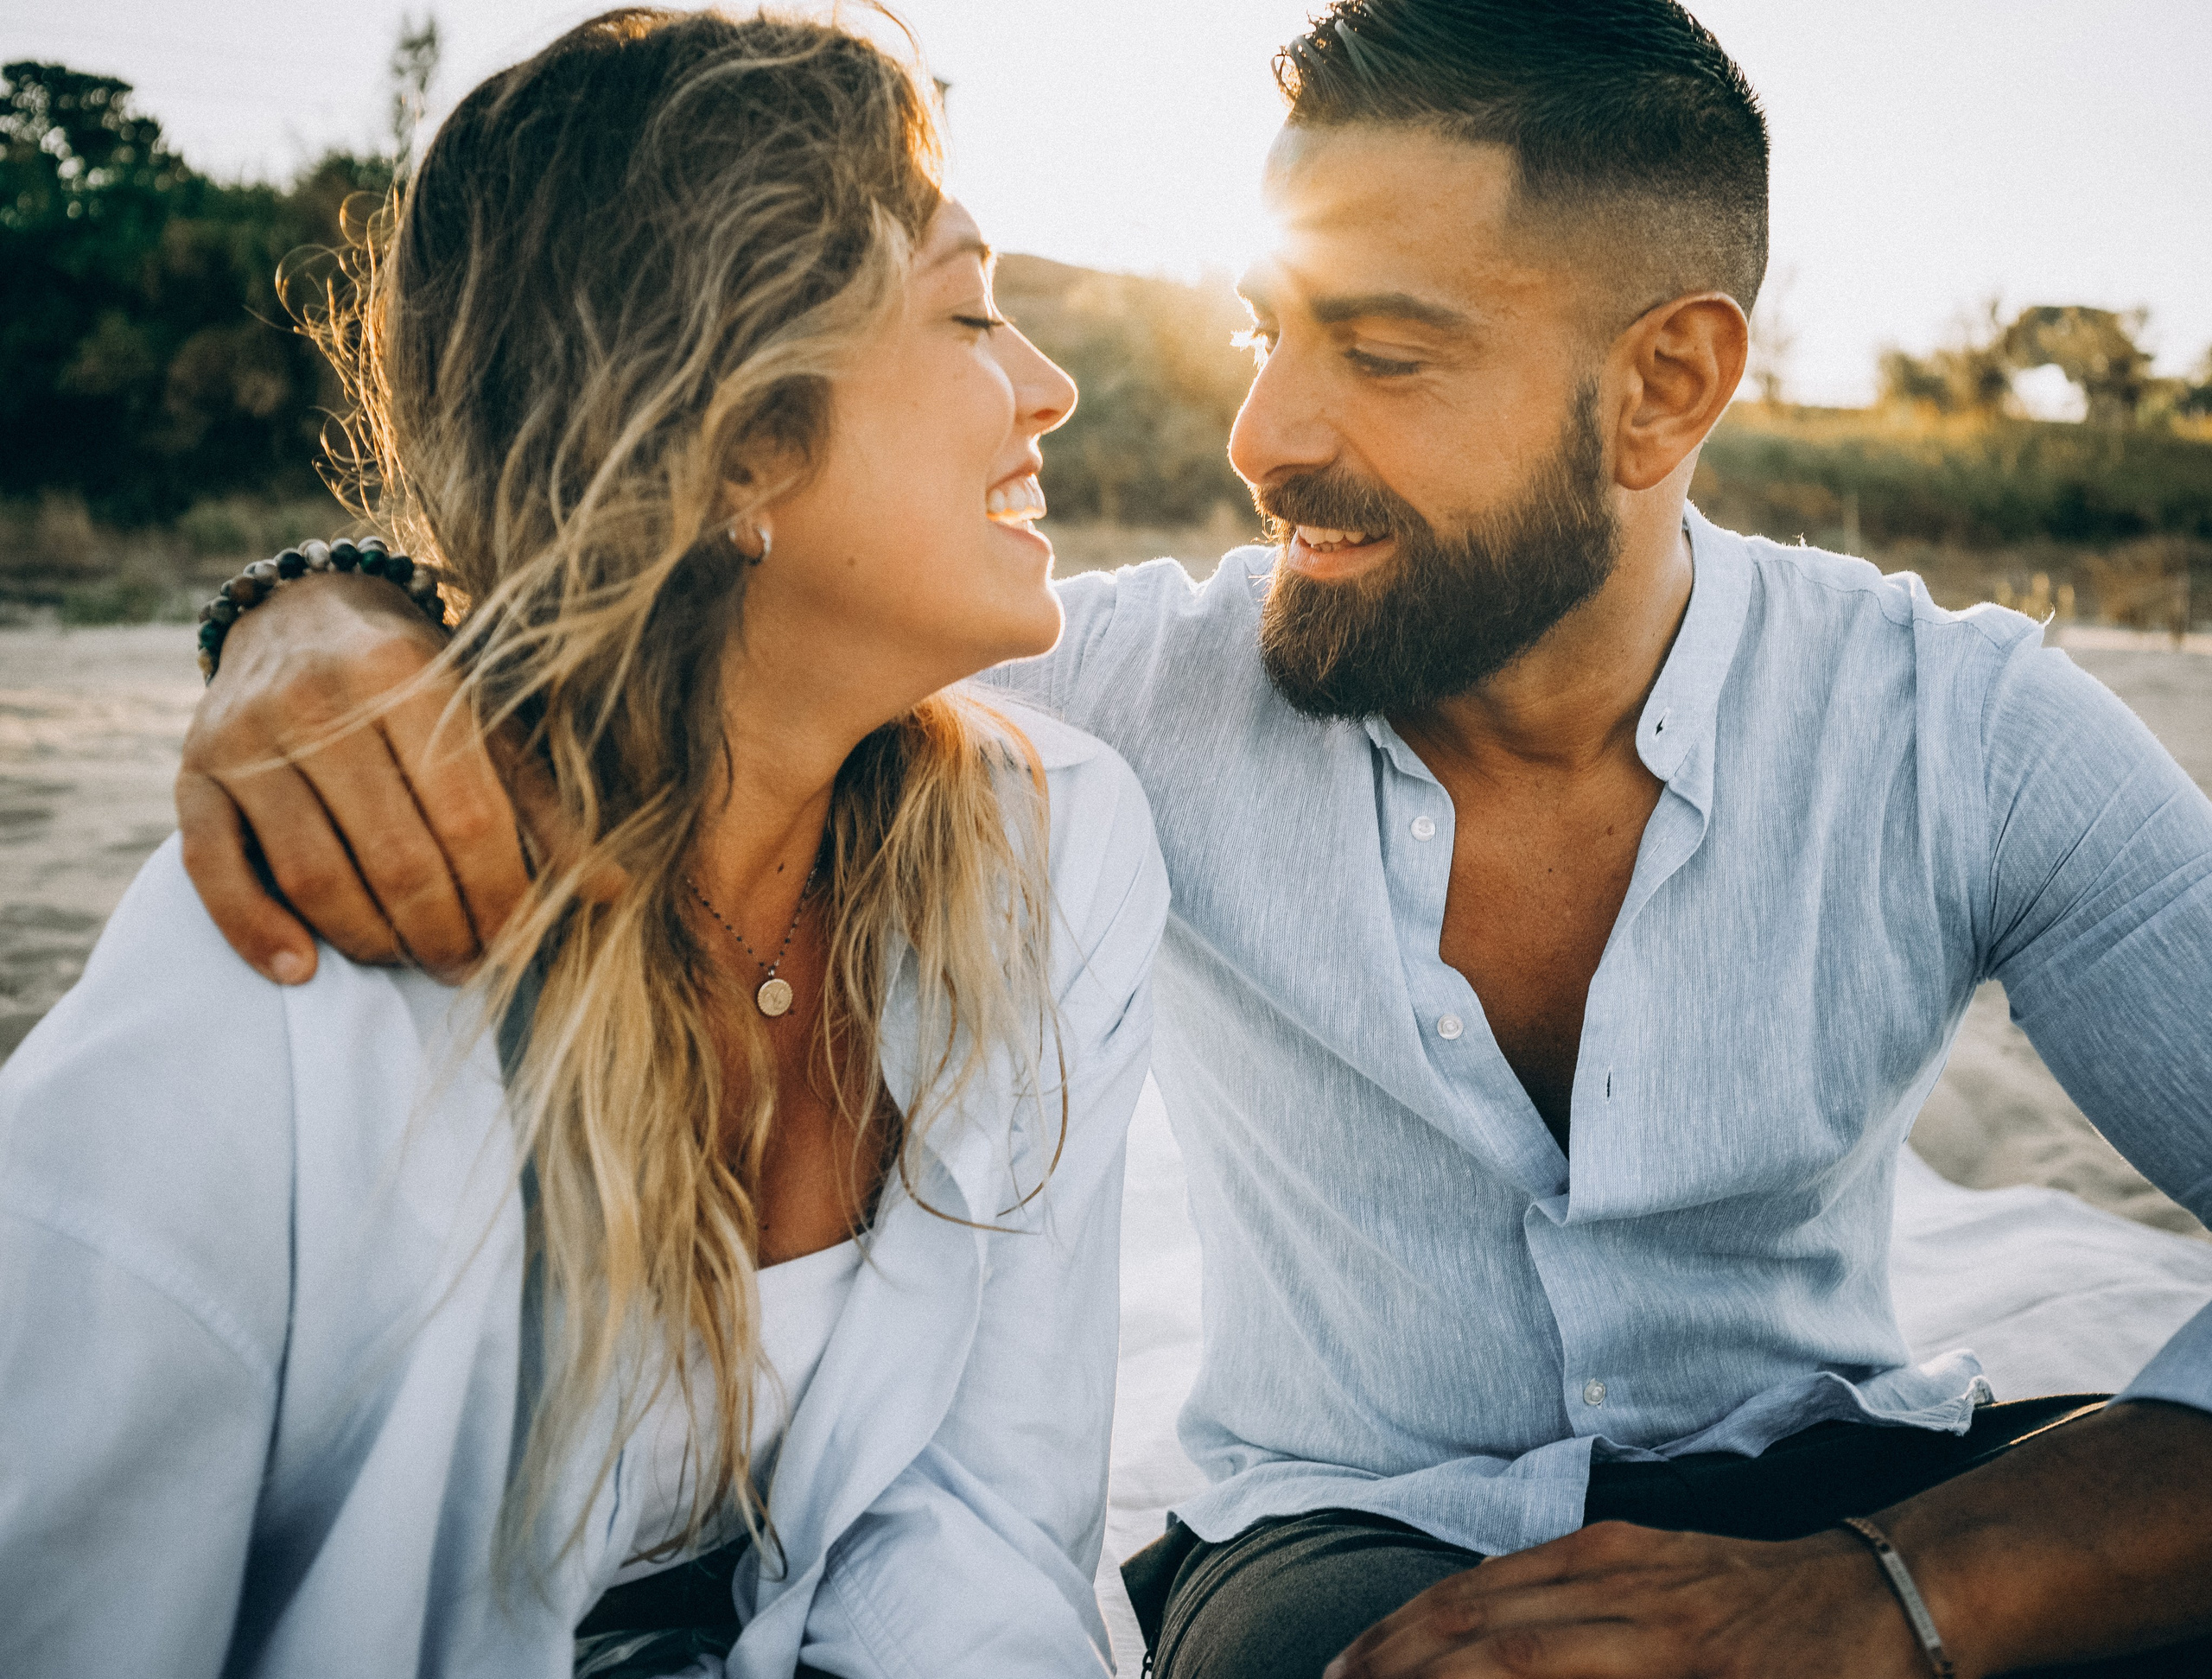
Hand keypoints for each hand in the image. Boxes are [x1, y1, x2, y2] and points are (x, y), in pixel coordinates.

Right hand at [177, 571, 537, 983]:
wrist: (299, 614)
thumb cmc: (415, 677)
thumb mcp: (485, 714)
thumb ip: (541, 800)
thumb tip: (612, 889)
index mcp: (404, 675)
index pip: (467, 818)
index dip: (501, 897)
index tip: (520, 944)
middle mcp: (315, 701)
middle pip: (394, 858)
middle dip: (443, 932)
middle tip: (469, 968)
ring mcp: (243, 739)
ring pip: (314, 877)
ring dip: (371, 941)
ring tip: (411, 960)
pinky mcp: (189, 773)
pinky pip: (213, 872)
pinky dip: (258, 932)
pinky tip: (304, 970)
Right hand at [1323, 1521, 1924, 1678]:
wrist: (1901, 1594)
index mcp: (1666, 1656)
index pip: (1509, 1665)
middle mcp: (1629, 1596)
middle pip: (1478, 1621)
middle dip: (1392, 1660)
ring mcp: (1624, 1556)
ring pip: (1486, 1584)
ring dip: (1408, 1627)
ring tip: (1350, 1665)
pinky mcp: (1628, 1539)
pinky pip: (1519, 1563)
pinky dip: (1456, 1594)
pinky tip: (1424, 1620)